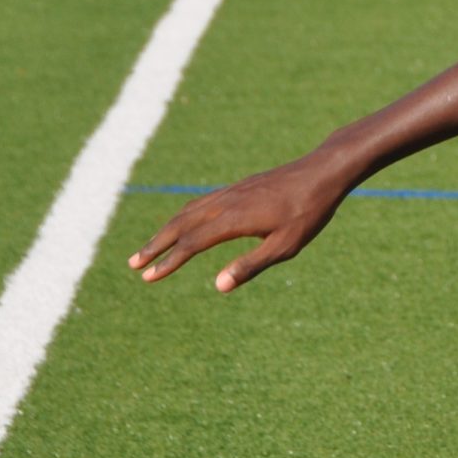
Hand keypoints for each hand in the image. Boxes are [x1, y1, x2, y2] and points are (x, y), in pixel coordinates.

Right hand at [128, 149, 355, 291]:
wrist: (322, 171)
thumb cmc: (308, 212)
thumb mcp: (285, 246)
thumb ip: (251, 265)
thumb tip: (218, 286)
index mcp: (234, 219)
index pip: (191, 243)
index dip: (169, 261)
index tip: (149, 276)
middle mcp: (225, 202)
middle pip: (180, 224)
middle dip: (156, 245)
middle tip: (134, 264)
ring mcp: (230, 192)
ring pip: (188, 211)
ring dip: (166, 230)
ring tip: (151, 246)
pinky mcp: (238, 188)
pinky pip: (201, 202)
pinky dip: (183, 216)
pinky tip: (183, 224)